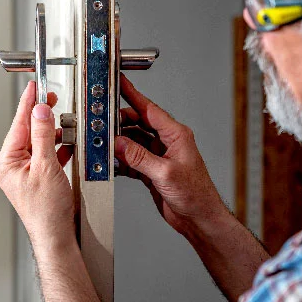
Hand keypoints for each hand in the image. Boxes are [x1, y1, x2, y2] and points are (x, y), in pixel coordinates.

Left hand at [0, 81, 74, 245]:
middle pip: (27, 131)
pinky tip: (66, 142)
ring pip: (38, 142)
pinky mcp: (37, 177)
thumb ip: (44, 135)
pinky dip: (57, 147)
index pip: (18, 124)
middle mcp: (12, 166)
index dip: (28, 103)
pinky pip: (46, 154)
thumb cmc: (46, 211)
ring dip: (52, 132)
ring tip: (64, 123)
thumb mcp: (46, 166)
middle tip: (51, 99)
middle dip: (42, 116)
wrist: (56, 235)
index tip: (34, 87)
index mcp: (6, 162)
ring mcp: (24, 172)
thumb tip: (41, 111)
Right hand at [115, 75, 227, 234]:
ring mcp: (159, 156)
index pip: (150, 110)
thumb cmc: (195, 194)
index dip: (133, 95)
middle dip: (119, 123)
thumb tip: (119, 143)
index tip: (119, 83)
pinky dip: (121, 161)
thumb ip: (140, 157)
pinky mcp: (152, 170)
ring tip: (104, 144)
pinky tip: (112, 163)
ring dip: (119, 144)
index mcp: (176, 135)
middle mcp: (167, 142)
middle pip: (138, 124)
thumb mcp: (165, 173)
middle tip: (102, 123)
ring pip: (132, 142)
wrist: (199, 218)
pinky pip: (132, 159)